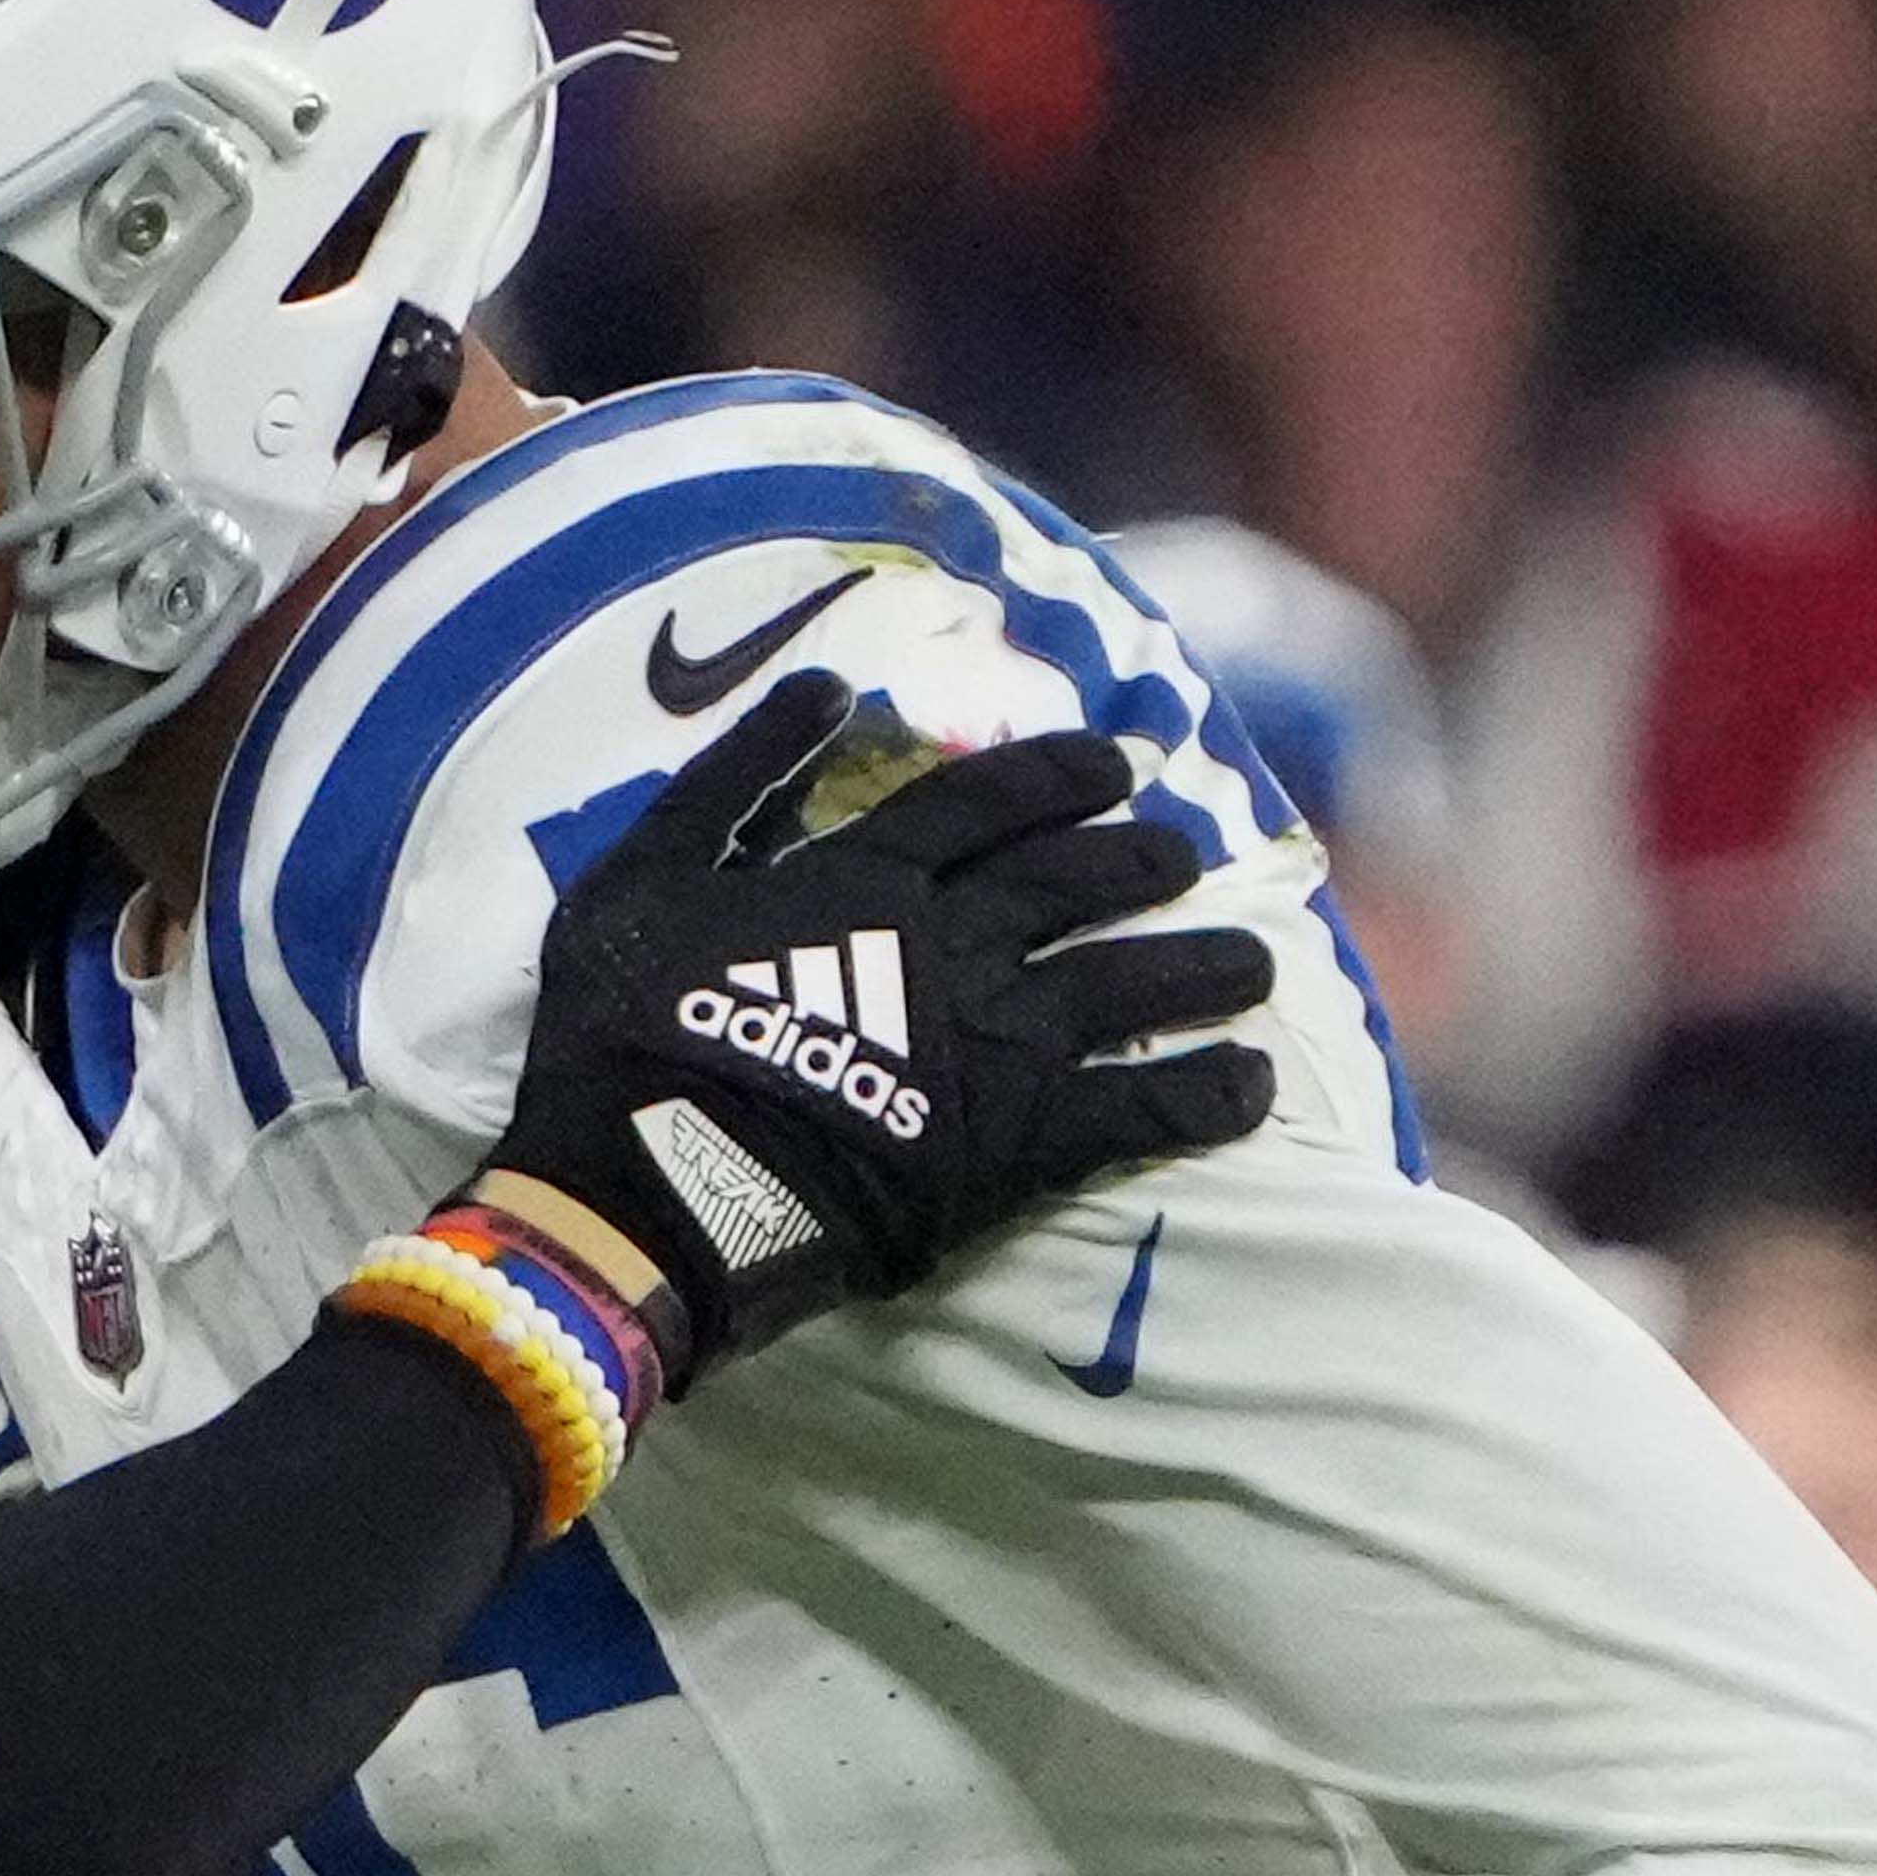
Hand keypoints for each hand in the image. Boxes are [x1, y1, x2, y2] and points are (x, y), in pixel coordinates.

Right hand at [497, 683, 1276, 1370]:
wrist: (647, 1186)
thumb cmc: (623, 1036)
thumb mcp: (645, 875)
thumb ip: (735, 778)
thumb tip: (827, 688)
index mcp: (867, 876)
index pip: (990, 799)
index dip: (1060, 774)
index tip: (1114, 764)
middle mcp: (953, 942)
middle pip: (1080, 879)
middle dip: (1142, 858)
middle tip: (1180, 854)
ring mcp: (996, 1041)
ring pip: (1134, 979)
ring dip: (1203, 965)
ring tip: (1252, 966)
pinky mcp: (1020, 1143)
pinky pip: (1146, 1107)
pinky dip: (1208, 1092)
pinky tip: (1251, 1083)